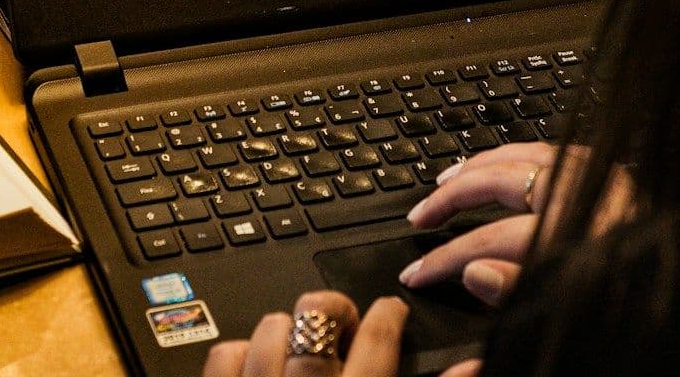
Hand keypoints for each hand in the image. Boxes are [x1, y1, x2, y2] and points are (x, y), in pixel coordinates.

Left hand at [203, 290, 407, 376]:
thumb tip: (454, 371)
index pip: (377, 340)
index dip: (387, 315)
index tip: (390, 308)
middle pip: (320, 316)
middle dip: (333, 308)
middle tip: (338, 321)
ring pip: (272, 327)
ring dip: (286, 329)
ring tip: (295, 344)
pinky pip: (225, 355)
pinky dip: (239, 352)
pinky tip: (251, 364)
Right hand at [399, 143, 631, 306]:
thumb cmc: (645, 317)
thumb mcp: (576, 321)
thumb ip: (522, 297)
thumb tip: (474, 274)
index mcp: (585, 241)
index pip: (496, 242)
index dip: (448, 258)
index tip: (419, 271)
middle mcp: (600, 205)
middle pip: (512, 182)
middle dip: (457, 197)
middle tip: (421, 217)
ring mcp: (615, 189)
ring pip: (538, 156)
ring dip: (488, 165)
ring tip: (451, 177)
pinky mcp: (628, 186)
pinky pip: (568, 154)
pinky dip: (529, 155)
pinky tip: (511, 162)